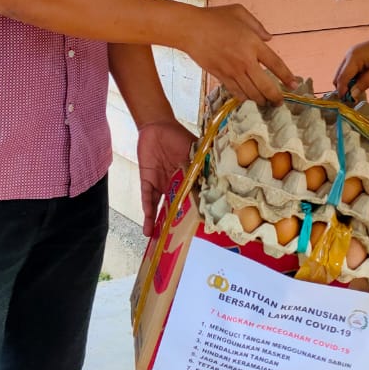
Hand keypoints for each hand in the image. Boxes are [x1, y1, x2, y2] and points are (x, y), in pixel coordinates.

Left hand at [137, 119, 196, 236]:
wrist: (156, 125)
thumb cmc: (178, 137)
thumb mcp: (194, 151)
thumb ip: (204, 164)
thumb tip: (221, 177)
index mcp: (188, 180)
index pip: (194, 200)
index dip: (197, 214)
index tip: (202, 230)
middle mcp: (175, 186)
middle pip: (176, 209)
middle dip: (175, 225)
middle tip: (178, 244)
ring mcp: (161, 185)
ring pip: (160, 208)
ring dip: (158, 224)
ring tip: (157, 241)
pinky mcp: (147, 181)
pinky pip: (147, 199)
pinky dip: (147, 212)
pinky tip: (148, 226)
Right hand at [181, 4, 297, 103]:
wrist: (190, 29)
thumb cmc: (214, 17)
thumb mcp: (239, 12)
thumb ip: (257, 25)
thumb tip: (269, 39)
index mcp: (253, 43)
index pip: (276, 64)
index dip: (287, 77)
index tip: (294, 85)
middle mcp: (245, 60)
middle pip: (266, 86)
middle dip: (276, 97)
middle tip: (280, 103)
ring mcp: (232, 71)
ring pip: (252, 93)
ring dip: (261, 101)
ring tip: (266, 105)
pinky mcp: (221, 76)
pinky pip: (236, 93)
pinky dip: (245, 99)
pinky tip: (249, 101)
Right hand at [334, 34, 368, 99]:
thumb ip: (366, 82)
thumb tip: (353, 94)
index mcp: (354, 57)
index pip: (342, 77)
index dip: (342, 91)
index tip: (347, 103)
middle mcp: (349, 55)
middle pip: (339, 76)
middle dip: (343, 88)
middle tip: (352, 100)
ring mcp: (351, 55)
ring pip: (342, 74)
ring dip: (347, 84)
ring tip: (357, 94)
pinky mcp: (355, 56)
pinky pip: (349, 70)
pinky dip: (351, 79)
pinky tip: (360, 84)